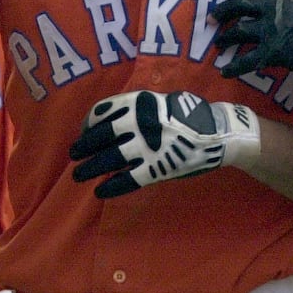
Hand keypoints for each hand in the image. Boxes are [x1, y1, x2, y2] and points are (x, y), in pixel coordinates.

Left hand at [69, 91, 260, 198]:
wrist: (219, 133)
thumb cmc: (191, 115)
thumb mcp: (162, 101)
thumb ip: (139, 109)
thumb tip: (112, 121)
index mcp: (139, 103)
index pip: (102, 112)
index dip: (89, 124)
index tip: (84, 132)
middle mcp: (139, 123)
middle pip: (100, 136)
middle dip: (83, 147)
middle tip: (74, 156)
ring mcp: (147, 147)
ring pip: (109, 159)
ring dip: (90, 168)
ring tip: (79, 175)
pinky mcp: (156, 169)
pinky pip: (127, 180)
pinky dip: (111, 187)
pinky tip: (101, 191)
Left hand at [211, 0, 292, 81]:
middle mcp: (274, 8)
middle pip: (240, 4)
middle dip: (224, 10)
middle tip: (213, 16)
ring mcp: (270, 29)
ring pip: (238, 30)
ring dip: (225, 38)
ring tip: (217, 44)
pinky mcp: (270, 51)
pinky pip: (246, 59)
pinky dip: (233, 66)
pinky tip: (224, 72)